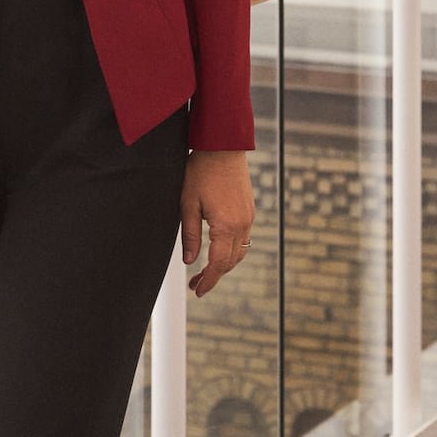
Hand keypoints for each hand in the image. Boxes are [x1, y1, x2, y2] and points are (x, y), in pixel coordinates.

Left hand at [180, 150, 253, 297]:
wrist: (222, 146)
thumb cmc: (201, 170)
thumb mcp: (187, 203)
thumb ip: (190, 234)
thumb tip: (190, 260)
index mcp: (227, 225)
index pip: (219, 264)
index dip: (209, 280)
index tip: (198, 291)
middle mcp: (242, 224)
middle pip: (231, 261)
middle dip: (215, 276)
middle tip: (197, 285)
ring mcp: (248, 217)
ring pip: (240, 251)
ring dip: (225, 264)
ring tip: (206, 270)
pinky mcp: (249, 209)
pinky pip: (243, 238)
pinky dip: (232, 249)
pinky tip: (218, 249)